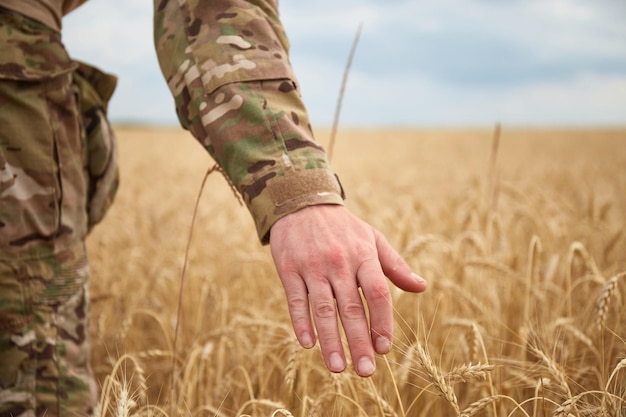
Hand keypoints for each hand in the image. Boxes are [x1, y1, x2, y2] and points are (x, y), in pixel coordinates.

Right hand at [269, 205, 426, 376]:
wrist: (302, 203)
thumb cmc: (343, 228)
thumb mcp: (372, 239)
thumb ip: (396, 266)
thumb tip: (422, 288)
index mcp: (363, 255)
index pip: (377, 293)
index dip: (381, 322)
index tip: (384, 349)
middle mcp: (338, 262)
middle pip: (351, 307)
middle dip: (358, 341)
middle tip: (365, 371)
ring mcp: (312, 266)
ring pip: (322, 309)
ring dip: (330, 340)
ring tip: (337, 368)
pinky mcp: (288, 268)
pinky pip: (296, 300)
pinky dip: (301, 323)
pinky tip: (308, 344)